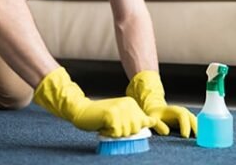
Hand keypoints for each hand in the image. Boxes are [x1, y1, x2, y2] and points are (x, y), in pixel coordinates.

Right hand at [33, 67, 163, 136]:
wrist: (81, 111)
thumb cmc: (101, 117)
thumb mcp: (121, 117)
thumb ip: (136, 119)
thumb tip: (154, 122)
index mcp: (131, 103)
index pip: (145, 122)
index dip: (135, 128)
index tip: (124, 124)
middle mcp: (127, 103)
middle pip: (136, 129)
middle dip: (124, 132)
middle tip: (113, 125)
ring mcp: (119, 108)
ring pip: (126, 132)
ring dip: (115, 133)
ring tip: (107, 125)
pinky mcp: (111, 114)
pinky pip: (116, 133)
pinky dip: (108, 134)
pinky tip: (102, 126)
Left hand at [126, 70, 196, 137]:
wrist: (158, 110)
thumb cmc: (155, 115)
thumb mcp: (153, 118)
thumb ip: (158, 124)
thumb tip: (166, 132)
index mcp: (175, 110)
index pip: (182, 115)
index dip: (185, 125)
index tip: (185, 136)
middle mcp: (184, 112)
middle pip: (192, 118)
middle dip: (195, 128)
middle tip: (196, 140)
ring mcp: (188, 117)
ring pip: (196, 122)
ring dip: (199, 130)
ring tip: (200, 141)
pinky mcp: (190, 122)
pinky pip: (196, 126)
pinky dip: (199, 132)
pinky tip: (200, 140)